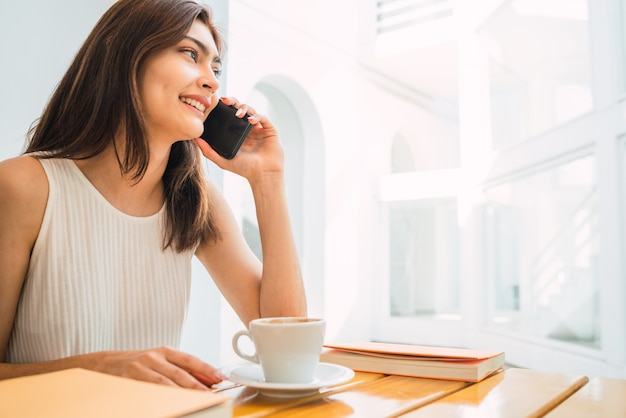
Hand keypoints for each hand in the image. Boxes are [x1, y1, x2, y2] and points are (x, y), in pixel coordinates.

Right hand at [88, 346, 225, 389]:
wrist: (104, 363)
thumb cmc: (136, 364)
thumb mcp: (159, 361)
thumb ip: (180, 370)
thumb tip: (206, 380)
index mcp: (164, 351)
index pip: (190, 360)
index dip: (206, 369)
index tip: (220, 377)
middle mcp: (153, 357)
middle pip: (179, 373)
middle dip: (197, 385)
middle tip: (211, 394)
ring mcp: (140, 368)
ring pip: (165, 384)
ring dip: (182, 394)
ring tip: (196, 400)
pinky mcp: (129, 380)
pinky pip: (148, 392)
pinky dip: (161, 399)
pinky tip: (172, 404)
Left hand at [194, 96, 284, 183]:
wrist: (262, 175)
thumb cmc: (244, 169)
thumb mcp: (222, 160)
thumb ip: (208, 150)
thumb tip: (193, 138)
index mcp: (237, 133)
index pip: (230, 115)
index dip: (224, 107)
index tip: (216, 103)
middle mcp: (248, 128)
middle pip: (240, 108)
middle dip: (233, 102)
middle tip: (226, 101)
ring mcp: (259, 128)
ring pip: (251, 110)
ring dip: (244, 108)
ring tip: (238, 114)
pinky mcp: (269, 129)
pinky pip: (263, 117)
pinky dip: (257, 116)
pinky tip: (251, 121)